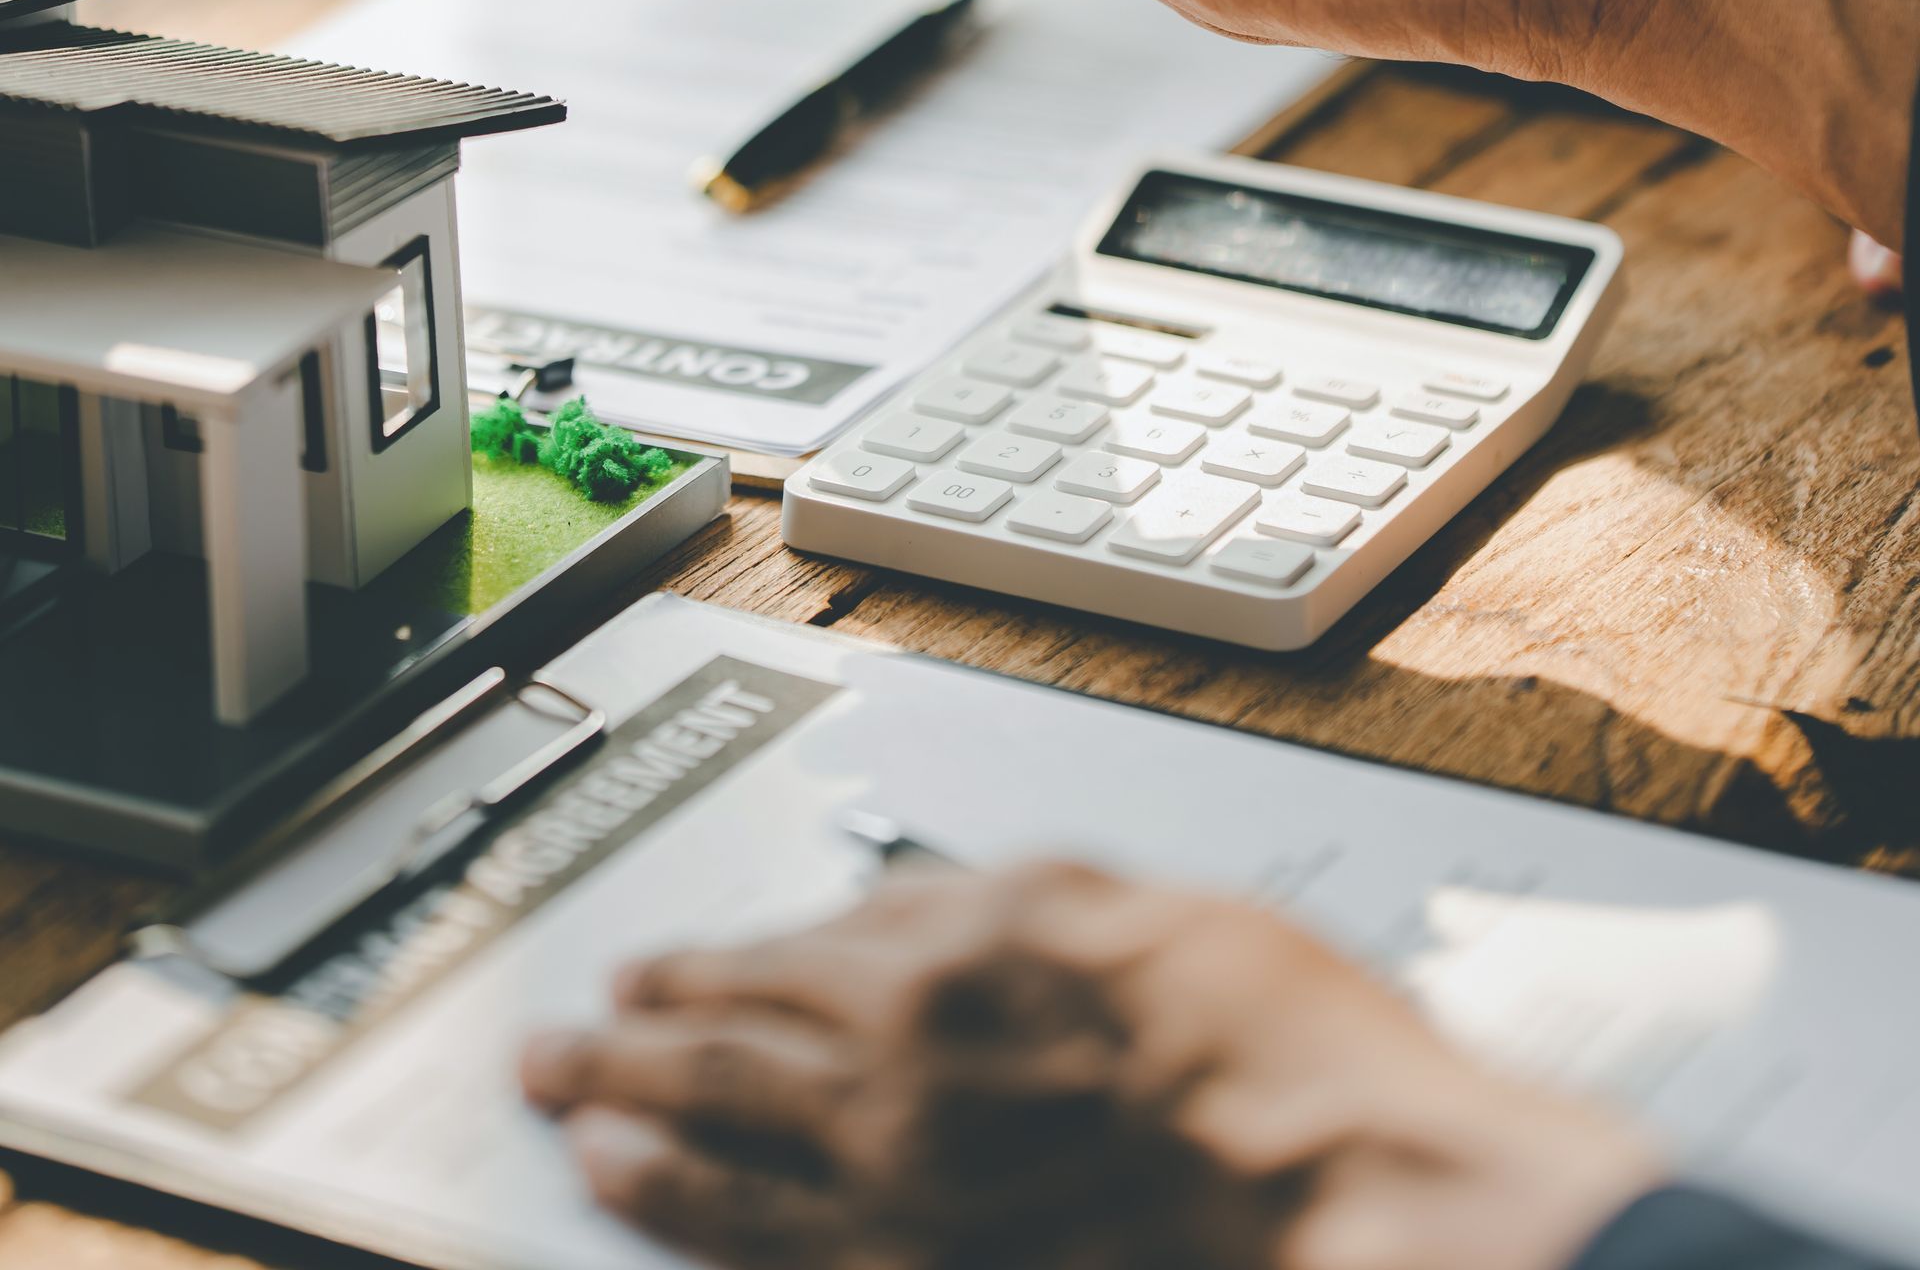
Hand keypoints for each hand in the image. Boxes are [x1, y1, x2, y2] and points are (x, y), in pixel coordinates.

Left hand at [521, 862, 1662, 1269]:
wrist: (1333, 1179)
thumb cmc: (1253, 1031)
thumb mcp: (1111, 898)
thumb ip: (982, 897)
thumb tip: (893, 900)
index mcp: (938, 967)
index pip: (774, 962)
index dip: (697, 965)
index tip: (645, 968)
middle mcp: (891, 1085)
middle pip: (717, 1061)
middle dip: (620, 1050)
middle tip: (548, 1046)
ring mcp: (896, 1203)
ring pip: (718, 1162)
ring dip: (629, 1136)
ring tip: (569, 1123)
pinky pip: (771, 1261)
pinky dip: (691, 1233)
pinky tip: (642, 1215)